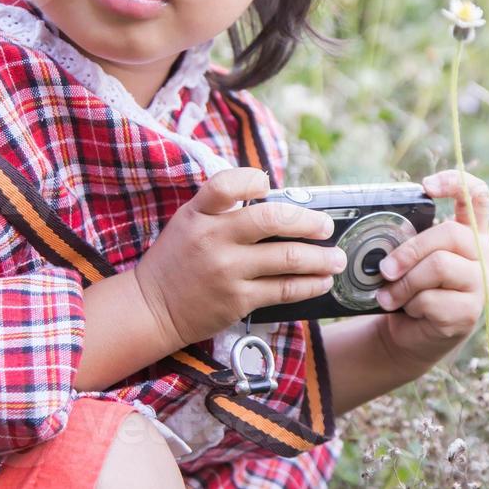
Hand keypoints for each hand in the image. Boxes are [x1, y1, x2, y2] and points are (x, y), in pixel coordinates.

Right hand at [133, 168, 348, 349]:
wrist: (151, 308)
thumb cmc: (177, 259)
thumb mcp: (189, 222)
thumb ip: (223, 210)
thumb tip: (276, 200)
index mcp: (198, 213)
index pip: (227, 184)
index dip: (253, 180)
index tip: (270, 184)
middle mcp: (213, 238)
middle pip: (272, 219)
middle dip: (309, 221)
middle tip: (327, 225)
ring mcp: (226, 270)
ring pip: (286, 258)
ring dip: (320, 258)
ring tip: (337, 258)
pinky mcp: (237, 300)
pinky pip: (283, 289)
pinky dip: (308, 284)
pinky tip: (321, 281)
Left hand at [372, 169, 488, 370]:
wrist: (414, 335)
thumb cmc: (413, 288)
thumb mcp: (414, 258)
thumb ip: (412, 241)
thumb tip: (383, 239)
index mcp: (472, 234)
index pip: (476, 195)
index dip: (455, 182)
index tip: (426, 186)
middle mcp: (485, 256)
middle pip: (451, 233)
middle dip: (410, 250)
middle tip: (385, 268)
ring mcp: (483, 284)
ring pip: (439, 266)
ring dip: (405, 283)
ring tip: (390, 295)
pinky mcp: (470, 312)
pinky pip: (432, 299)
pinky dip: (410, 305)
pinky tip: (408, 312)